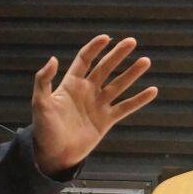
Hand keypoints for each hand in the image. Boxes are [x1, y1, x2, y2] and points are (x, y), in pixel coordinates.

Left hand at [32, 35, 157, 174]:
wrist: (54, 155)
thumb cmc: (44, 129)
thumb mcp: (40, 104)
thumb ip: (44, 81)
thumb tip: (53, 59)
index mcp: (71, 84)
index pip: (85, 60)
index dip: (94, 48)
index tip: (106, 38)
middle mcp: (87, 91)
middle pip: (105, 68)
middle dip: (118, 54)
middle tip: (131, 41)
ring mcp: (98, 105)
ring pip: (118, 85)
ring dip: (132, 73)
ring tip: (145, 61)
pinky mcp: (107, 120)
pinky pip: (126, 107)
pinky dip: (139, 100)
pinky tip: (152, 90)